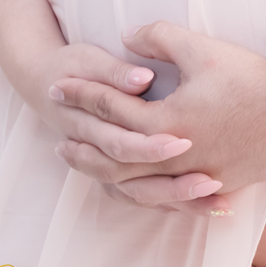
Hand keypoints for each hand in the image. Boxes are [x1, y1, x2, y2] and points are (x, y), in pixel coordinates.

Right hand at [12, 40, 216, 197]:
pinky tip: (208, 206)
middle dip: (174, 184)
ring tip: (219, 204)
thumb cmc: (73, 66)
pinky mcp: (121, 174)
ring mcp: (108, 169)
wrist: (46, 83)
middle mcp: (98, 155)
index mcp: (87, 127)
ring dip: (180, 201)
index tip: (185, 142)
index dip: (151, 146)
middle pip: (135, 180)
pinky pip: (147, 197)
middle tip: (211, 180)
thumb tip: (143, 80)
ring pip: (142, 196)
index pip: (120, 144)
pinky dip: (174, 203)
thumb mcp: (90, 60)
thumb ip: (117, 72)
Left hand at [50, 23, 265, 215]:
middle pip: (114, 157)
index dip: (82, 93)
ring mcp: (194, 177)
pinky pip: (169, 197)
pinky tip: (142, 191)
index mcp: (165, 123)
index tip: (57, 85)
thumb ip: (159, 38)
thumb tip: (126, 36)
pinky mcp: (216, 185)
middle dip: (84, 146)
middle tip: (58, 141)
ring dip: (109, 175)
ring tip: (91, 169)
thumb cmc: (251, 77)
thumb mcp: (202, 48)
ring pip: (138, 185)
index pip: (110, 108)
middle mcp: (173, 157)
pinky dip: (146, 194)